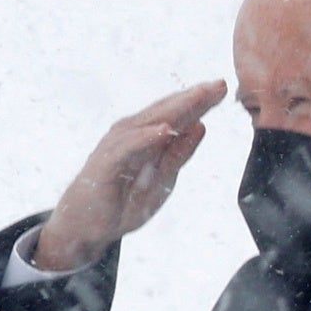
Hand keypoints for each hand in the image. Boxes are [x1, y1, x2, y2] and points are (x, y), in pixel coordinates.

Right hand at [30, 81, 229, 274]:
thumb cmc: (122, 201)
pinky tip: (165, 129)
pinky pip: (129, 147)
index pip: (178, 115)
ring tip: (200, 96)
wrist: (87, 226)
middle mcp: (133, 133)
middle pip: (168, 111)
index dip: (201, 102)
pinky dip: (147, 137)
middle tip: (220, 84)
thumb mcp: (162, 179)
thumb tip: (201, 126)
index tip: (224, 88)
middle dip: (194, 97)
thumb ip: (179, 153)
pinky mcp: (107, 161)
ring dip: (176, 108)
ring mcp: (119, 144)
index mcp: (148, 137)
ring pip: (151, 122)